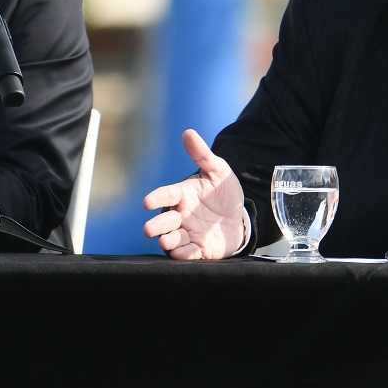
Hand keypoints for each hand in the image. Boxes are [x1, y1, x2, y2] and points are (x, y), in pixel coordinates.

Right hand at [143, 129, 248, 260]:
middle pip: (165, 222)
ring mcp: (189, 233)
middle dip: (156, 226)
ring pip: (173, 239)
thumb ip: (202, 154)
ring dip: (168, 241)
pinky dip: (184, 254)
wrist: (239, 215)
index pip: (167, 195)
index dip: (158, 198)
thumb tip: (188, 132)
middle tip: (149, 229)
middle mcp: (182, 215)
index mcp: (184, 195)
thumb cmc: (223, 191)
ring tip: (166, 241)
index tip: (147, 202)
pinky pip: (188, 254)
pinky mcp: (198, 249)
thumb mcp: (218, 170)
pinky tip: (183, 252)